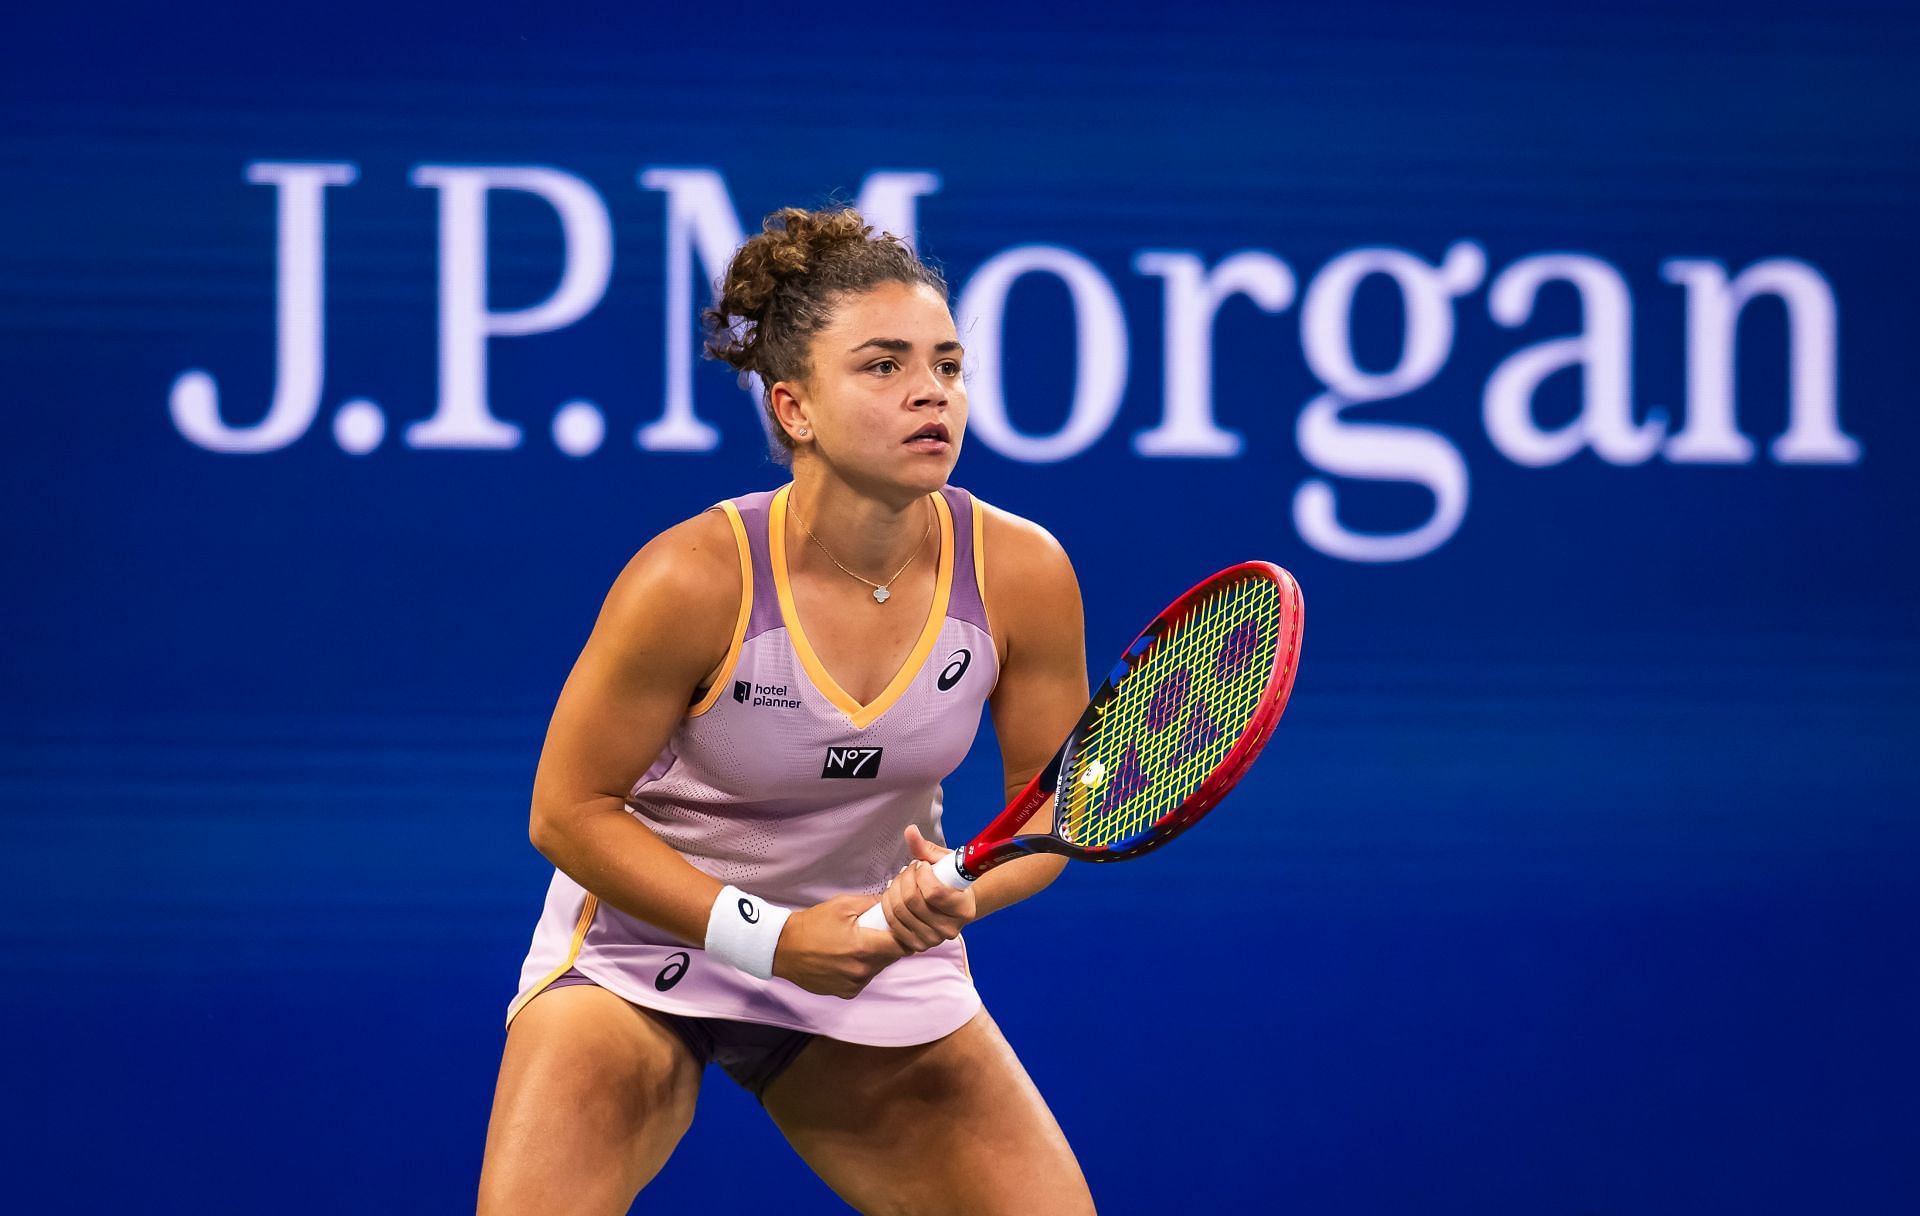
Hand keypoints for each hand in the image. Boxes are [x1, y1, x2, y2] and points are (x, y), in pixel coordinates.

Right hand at [771, 894, 904, 999]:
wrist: (784, 948)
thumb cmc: (812, 924)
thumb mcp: (843, 905)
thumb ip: (873, 903)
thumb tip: (893, 902)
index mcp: (864, 947)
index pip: (903, 945)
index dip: (904, 934)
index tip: (898, 927)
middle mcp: (862, 970)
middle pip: (892, 957)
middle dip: (888, 944)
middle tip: (873, 932)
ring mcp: (854, 984)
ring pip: (878, 968)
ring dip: (875, 957)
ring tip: (855, 944)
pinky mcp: (846, 992)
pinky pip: (864, 979)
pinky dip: (861, 969)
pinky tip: (846, 958)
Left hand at [872, 824, 976, 954]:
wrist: (952, 903)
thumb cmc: (950, 880)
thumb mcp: (943, 862)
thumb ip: (925, 848)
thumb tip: (910, 831)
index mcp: (964, 908)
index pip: (934, 893)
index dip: (921, 874)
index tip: (921, 865)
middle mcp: (951, 929)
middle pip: (912, 902)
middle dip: (904, 879)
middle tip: (908, 870)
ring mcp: (933, 940)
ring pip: (899, 912)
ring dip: (894, 890)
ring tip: (901, 880)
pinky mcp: (917, 945)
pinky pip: (893, 925)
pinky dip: (888, 907)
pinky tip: (894, 895)